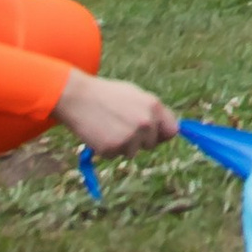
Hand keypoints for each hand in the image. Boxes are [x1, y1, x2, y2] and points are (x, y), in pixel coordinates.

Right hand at [54, 70, 178, 156]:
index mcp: (154, 106)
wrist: (79, 98)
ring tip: (109, 128)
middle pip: (151, 144)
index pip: (172, 131)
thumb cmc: (107, 95)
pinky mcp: (114, 147)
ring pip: (132, 152)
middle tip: (121, 127)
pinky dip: (108, 149)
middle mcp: (146, 122)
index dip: (162, 135)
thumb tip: (169, 130)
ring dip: (123, 146)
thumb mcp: (136, 96)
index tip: (154, 136)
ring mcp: (130, 136)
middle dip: (139, 140)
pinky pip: (115, 156)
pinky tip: (100, 134)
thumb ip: (152, 112)